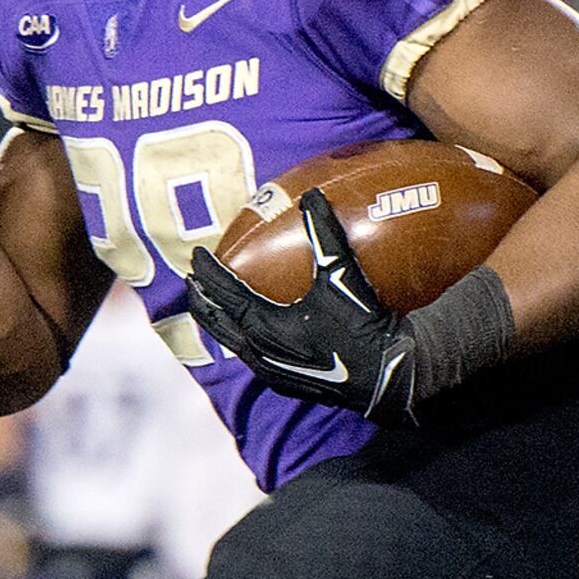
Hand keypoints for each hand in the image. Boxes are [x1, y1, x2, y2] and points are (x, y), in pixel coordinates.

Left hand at [178, 192, 422, 421]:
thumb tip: (312, 196)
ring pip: (230, 341)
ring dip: (218, 319)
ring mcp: (268, 370)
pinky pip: (248, 355)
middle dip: (200, 298)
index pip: (223, 292)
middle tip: (193, 278)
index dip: (207, 270)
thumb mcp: (342, 278)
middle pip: (215, 321)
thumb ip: (326, 235)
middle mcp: (257, 350)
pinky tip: (249, 331)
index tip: (196, 253)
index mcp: (263, 324)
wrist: (385, 379)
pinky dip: (238, 337)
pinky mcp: (283, 382)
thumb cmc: (362, 328)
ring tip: (213, 302)